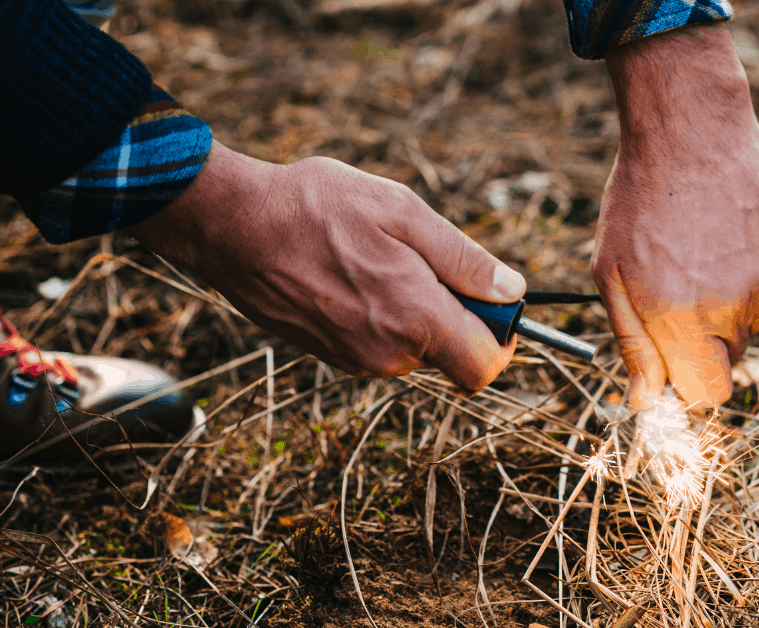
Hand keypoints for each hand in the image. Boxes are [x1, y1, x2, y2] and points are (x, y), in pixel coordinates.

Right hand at [127, 142, 525, 389]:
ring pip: (416, 347)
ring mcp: (357, 359)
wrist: (232, 226)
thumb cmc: (316, 208)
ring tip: (379, 257)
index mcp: (417, 321)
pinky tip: (354, 271)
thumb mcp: (403, 212)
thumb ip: (465, 259)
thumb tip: (511, 291)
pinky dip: (384, 313)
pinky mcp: (332, 354)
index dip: (503, 339)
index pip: (485, 367)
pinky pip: (381, 343)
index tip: (496, 305)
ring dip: (417, 310)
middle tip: (427, 259)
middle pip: (453, 355)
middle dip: (457, 315)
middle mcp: (389, 355)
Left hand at [594, 23, 758, 409]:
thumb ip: (633, 344)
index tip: (668, 362)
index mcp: (684, 321)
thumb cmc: (638, 202)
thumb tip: (644, 400)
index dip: (687, 386)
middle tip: (670, 294)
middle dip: (699, 345)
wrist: (691, 131)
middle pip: (726, 363)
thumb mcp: (611, 276)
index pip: (707, 396)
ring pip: (746, 326)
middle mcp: (734, 310)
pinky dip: (740, 278)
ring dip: (721, 310)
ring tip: (692, 256)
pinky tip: (716, 238)